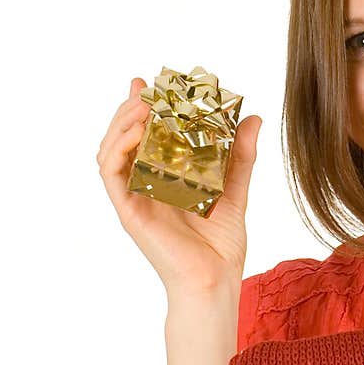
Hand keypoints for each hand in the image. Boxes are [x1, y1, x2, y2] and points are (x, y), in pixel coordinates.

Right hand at [97, 76, 262, 299]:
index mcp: (164, 179)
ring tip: (140, 104)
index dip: (143, 108)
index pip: (146, 136)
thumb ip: (240, 155)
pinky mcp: (129, 210)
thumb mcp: (234, 189)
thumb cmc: (221, 245)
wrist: (215, 280)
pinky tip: (135, 131)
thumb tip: (252, 118)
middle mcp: (145, 185)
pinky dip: (119, 148)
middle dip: (129, 109)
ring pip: (111, 151)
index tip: (152, 83)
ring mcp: (134, 197)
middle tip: (144, 86)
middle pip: (123, 138)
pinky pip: (112, 174)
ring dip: (120, 123)